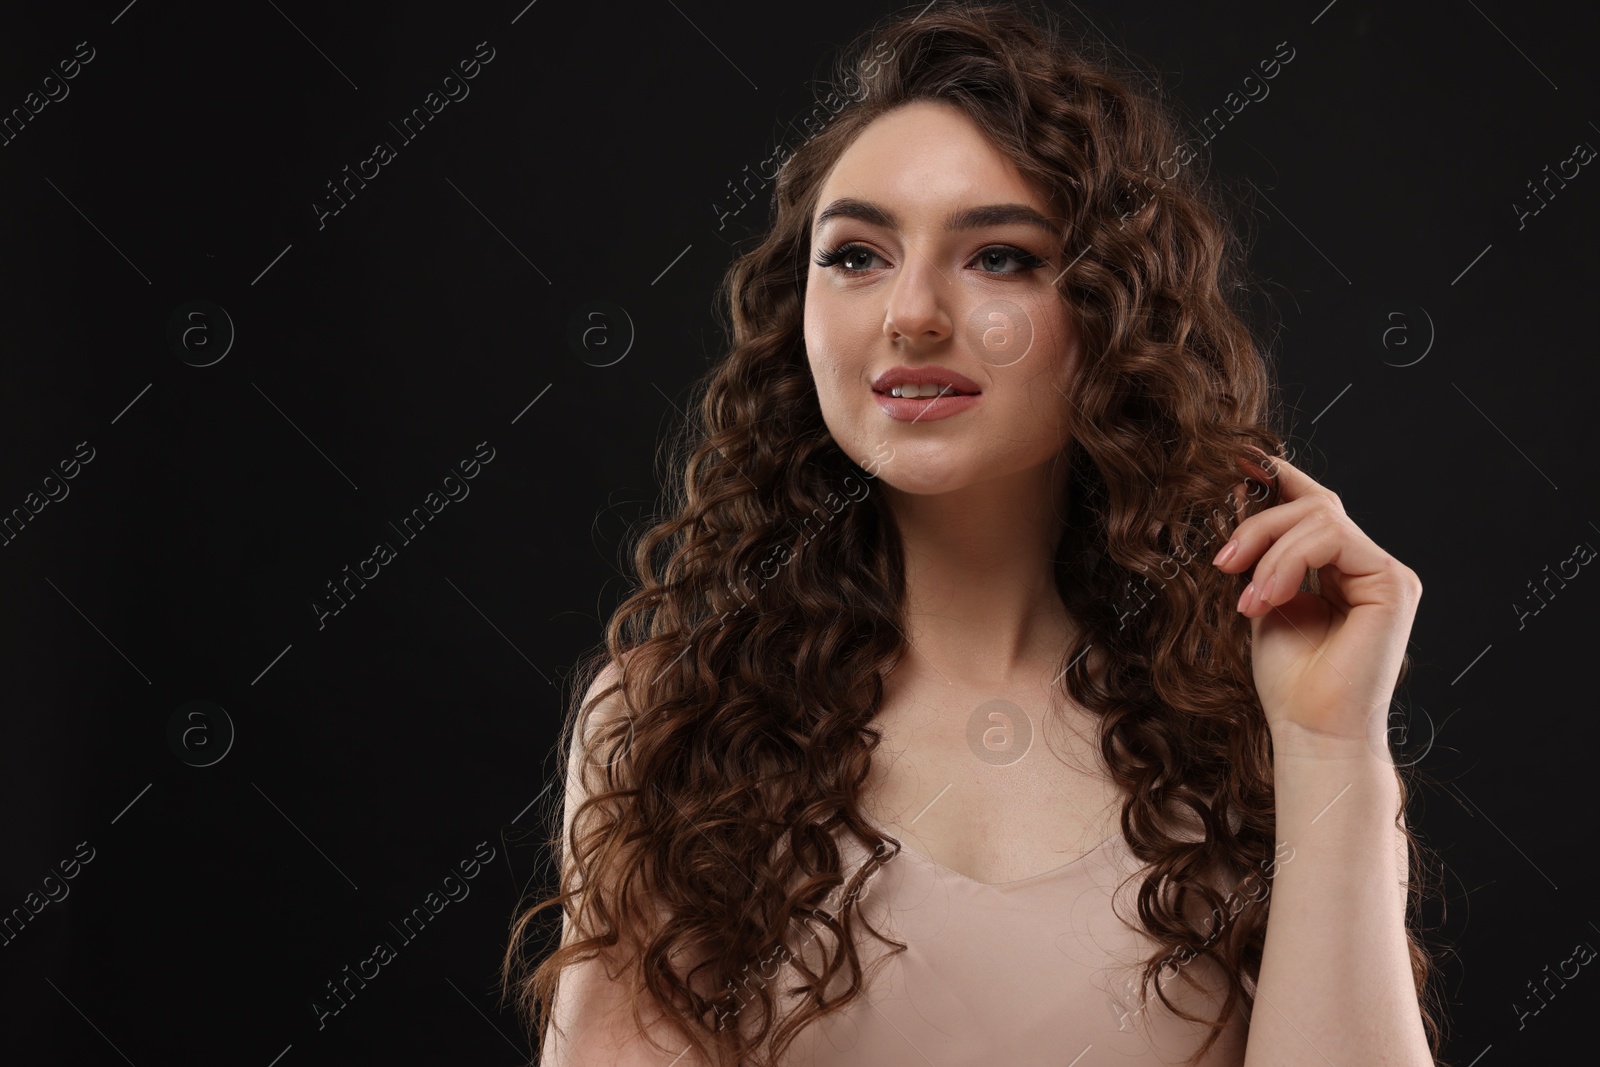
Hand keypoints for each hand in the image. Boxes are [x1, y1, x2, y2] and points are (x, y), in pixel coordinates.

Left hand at [1211, 449, 1421, 749]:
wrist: (1311, 731)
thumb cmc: (1289, 680)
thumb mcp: (1263, 599)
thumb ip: (1261, 551)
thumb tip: (1244, 490)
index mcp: (1342, 568)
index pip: (1313, 505)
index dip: (1278, 478)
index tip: (1236, 461)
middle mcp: (1368, 566)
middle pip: (1314, 503)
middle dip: (1259, 524)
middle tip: (1223, 562)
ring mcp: (1385, 573)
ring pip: (1320, 516)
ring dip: (1269, 548)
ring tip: (1247, 598)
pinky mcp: (1392, 583)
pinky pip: (1333, 539)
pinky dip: (1288, 561)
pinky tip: (1266, 598)